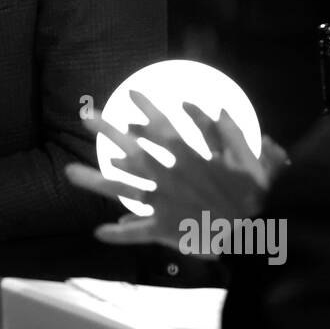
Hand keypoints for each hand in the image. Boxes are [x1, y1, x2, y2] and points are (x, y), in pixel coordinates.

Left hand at [68, 92, 287, 250]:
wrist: (260, 235)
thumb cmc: (259, 194)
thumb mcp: (249, 156)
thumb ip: (228, 131)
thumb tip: (215, 105)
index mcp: (191, 158)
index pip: (162, 127)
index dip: (146, 108)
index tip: (131, 93)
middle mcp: (170, 178)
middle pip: (132, 151)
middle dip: (108, 132)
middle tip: (86, 116)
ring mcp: (164, 205)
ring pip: (122, 190)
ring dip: (95, 181)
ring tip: (69, 171)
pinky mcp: (166, 231)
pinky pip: (138, 233)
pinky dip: (120, 234)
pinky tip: (100, 231)